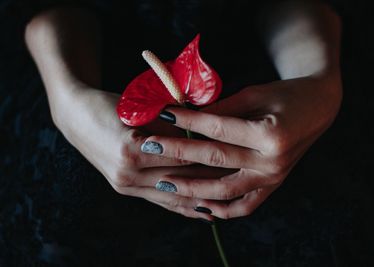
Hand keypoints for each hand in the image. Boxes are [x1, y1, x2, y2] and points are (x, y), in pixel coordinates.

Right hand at [54, 87, 231, 220]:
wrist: (77, 116)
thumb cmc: (109, 106)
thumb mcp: (141, 110)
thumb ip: (172, 125)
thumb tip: (203, 134)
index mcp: (131, 150)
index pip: (182, 157)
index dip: (211, 156)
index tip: (236, 154)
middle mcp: (128, 174)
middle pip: (180, 180)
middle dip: (212, 181)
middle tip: (242, 178)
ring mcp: (125, 184)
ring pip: (173, 196)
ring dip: (201, 200)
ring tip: (230, 202)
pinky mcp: (125, 189)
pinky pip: (160, 201)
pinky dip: (183, 207)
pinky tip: (204, 212)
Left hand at [141, 75, 341, 218]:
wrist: (318, 108)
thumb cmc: (286, 95)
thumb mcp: (255, 94)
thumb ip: (221, 108)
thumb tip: (185, 115)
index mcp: (271, 134)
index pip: (218, 129)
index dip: (188, 121)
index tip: (162, 115)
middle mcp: (272, 162)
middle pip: (216, 159)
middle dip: (178, 152)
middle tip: (148, 147)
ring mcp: (273, 178)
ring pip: (225, 190)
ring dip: (192, 187)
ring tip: (163, 182)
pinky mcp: (273, 186)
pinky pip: (245, 206)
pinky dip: (223, 209)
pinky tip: (201, 206)